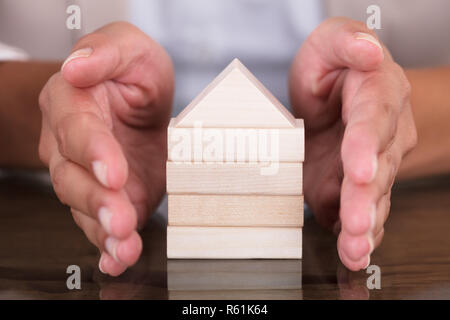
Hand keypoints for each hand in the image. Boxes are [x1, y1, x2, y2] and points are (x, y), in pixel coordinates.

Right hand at [39, 22, 173, 275]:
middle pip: (74, 177)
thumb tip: (77, 65)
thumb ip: (106, 51)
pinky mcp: (110, 198)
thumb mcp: (128, 48)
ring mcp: (87, 177)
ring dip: (105, 231)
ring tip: (124, 247)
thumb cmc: (130, 74)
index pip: (77, 129)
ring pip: (85, 208)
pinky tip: (118, 259)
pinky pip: (101, 225)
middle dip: (97, 201)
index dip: (93, 151)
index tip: (113, 171)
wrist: (135, 102)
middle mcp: (69, 145)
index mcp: (71, 103)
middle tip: (120, 219)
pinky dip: (109, 246)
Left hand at [289, 18, 416, 269]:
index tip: (357, 168)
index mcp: (377, 94)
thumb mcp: (332, 43)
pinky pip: (363, 212)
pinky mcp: (354, 187)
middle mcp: (383, 134)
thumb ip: (347, 43)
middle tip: (356, 223)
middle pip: (377, 168)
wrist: (337, 97)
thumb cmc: (333, 70)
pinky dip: (358, 236)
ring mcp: (371, 165)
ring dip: (364, 226)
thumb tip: (368, 50)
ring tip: (354, 249)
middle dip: (365, 198)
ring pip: (373, 198)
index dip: (365, 144)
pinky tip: (353, 253)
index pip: (373, 119)